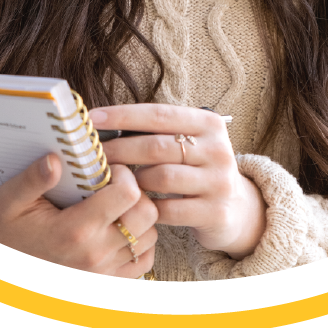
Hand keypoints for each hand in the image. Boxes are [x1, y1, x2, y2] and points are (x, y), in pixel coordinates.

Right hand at [0, 152, 157, 276]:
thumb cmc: (3, 234)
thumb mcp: (9, 201)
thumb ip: (33, 179)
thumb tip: (54, 158)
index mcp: (75, 230)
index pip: (128, 194)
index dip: (125, 173)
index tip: (110, 168)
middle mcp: (95, 254)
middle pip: (147, 214)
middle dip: (138, 190)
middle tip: (116, 183)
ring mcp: (103, 273)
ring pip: (149, 237)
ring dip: (139, 216)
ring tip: (116, 204)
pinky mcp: (106, 283)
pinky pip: (143, 261)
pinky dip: (140, 242)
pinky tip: (119, 228)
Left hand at [91, 104, 266, 259]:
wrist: (235, 208)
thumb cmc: (198, 168)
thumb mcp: (189, 142)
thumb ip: (158, 131)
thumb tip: (105, 124)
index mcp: (209, 123)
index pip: (159, 114)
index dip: (123, 116)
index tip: (92, 119)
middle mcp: (218, 149)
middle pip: (156, 146)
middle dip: (119, 150)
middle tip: (92, 156)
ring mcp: (218, 182)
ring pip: (161, 177)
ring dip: (132, 181)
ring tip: (115, 182)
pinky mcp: (215, 212)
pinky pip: (168, 210)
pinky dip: (147, 207)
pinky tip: (135, 205)